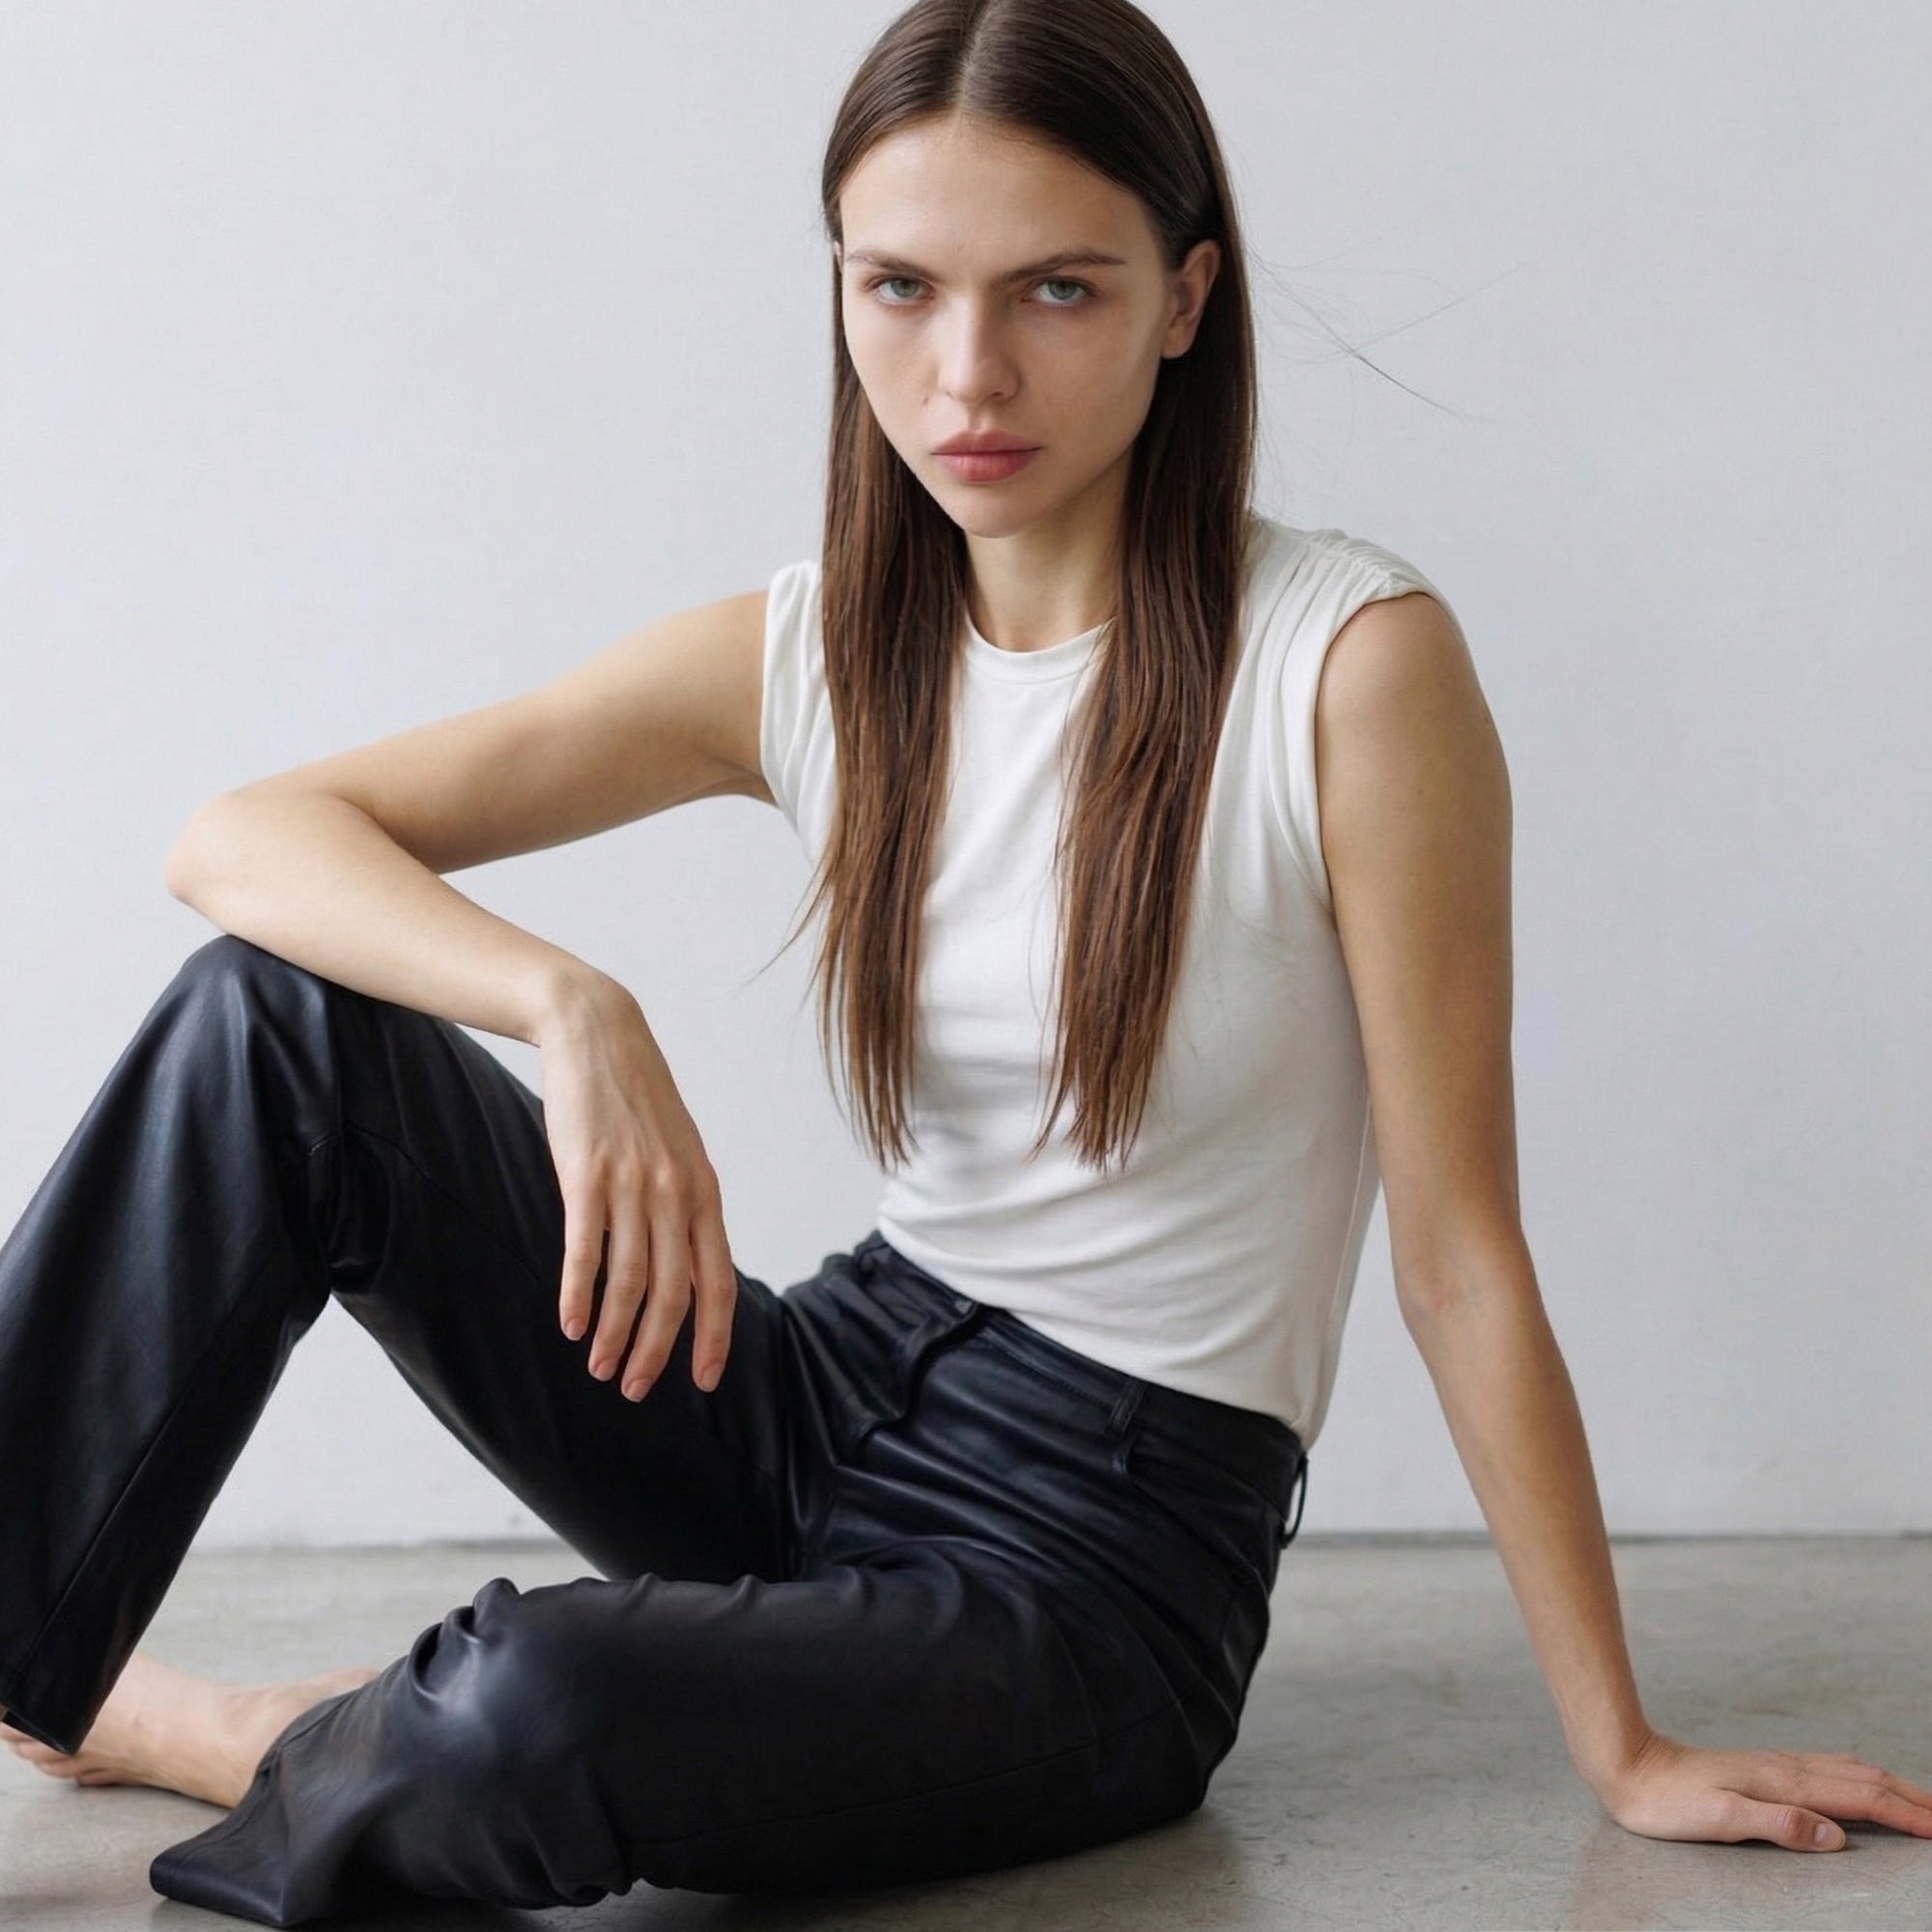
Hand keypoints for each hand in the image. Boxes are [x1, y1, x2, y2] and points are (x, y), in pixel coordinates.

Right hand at [535, 978, 736, 1400]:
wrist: (598, 1035)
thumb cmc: (637, 1101)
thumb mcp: (678, 1153)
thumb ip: (685, 1207)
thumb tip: (688, 1270)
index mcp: (704, 1192)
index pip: (719, 1281)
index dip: (712, 1336)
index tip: (702, 1381)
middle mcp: (675, 1192)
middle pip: (674, 1294)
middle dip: (657, 1351)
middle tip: (634, 1388)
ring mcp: (632, 1183)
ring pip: (630, 1282)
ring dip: (615, 1335)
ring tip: (599, 1368)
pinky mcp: (586, 1173)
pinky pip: (585, 1250)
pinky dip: (578, 1295)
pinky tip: (570, 1325)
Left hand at [1600, 1729, 1931, 1850]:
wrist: (1627, 1763)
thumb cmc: (1667, 1800)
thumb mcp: (1719, 1818)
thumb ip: (1779, 1825)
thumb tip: (1836, 1836)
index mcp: (1783, 1783)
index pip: (1862, 1798)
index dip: (1906, 1814)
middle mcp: (1786, 1768)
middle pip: (1865, 1779)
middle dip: (1911, 1798)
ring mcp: (1775, 1765)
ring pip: (1849, 1770)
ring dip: (1890, 1785)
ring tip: (1919, 1802)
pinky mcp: (1763, 1769)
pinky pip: (1827, 1769)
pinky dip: (1860, 1778)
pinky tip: (1858, 1782)